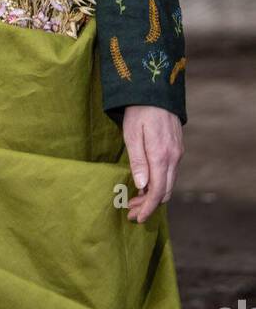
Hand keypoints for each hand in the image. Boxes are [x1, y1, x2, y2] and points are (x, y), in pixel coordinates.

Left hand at [122, 105, 183, 222]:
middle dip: (149, 206)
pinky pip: (170, 173)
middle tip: (131, 212)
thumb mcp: (132, 134)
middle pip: (165, 192)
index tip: (136, 218)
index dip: (147, 208)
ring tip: (135, 201)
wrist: (155, 90)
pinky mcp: (177, 149)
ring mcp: (177, 153)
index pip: (158, 191)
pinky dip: (160, 184)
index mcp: (161, 155)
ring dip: (154, 196)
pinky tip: (146, 184)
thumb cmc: (139, 111)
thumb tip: (142, 187)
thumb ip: (138, 161)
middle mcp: (174, 157)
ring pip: (169, 184)